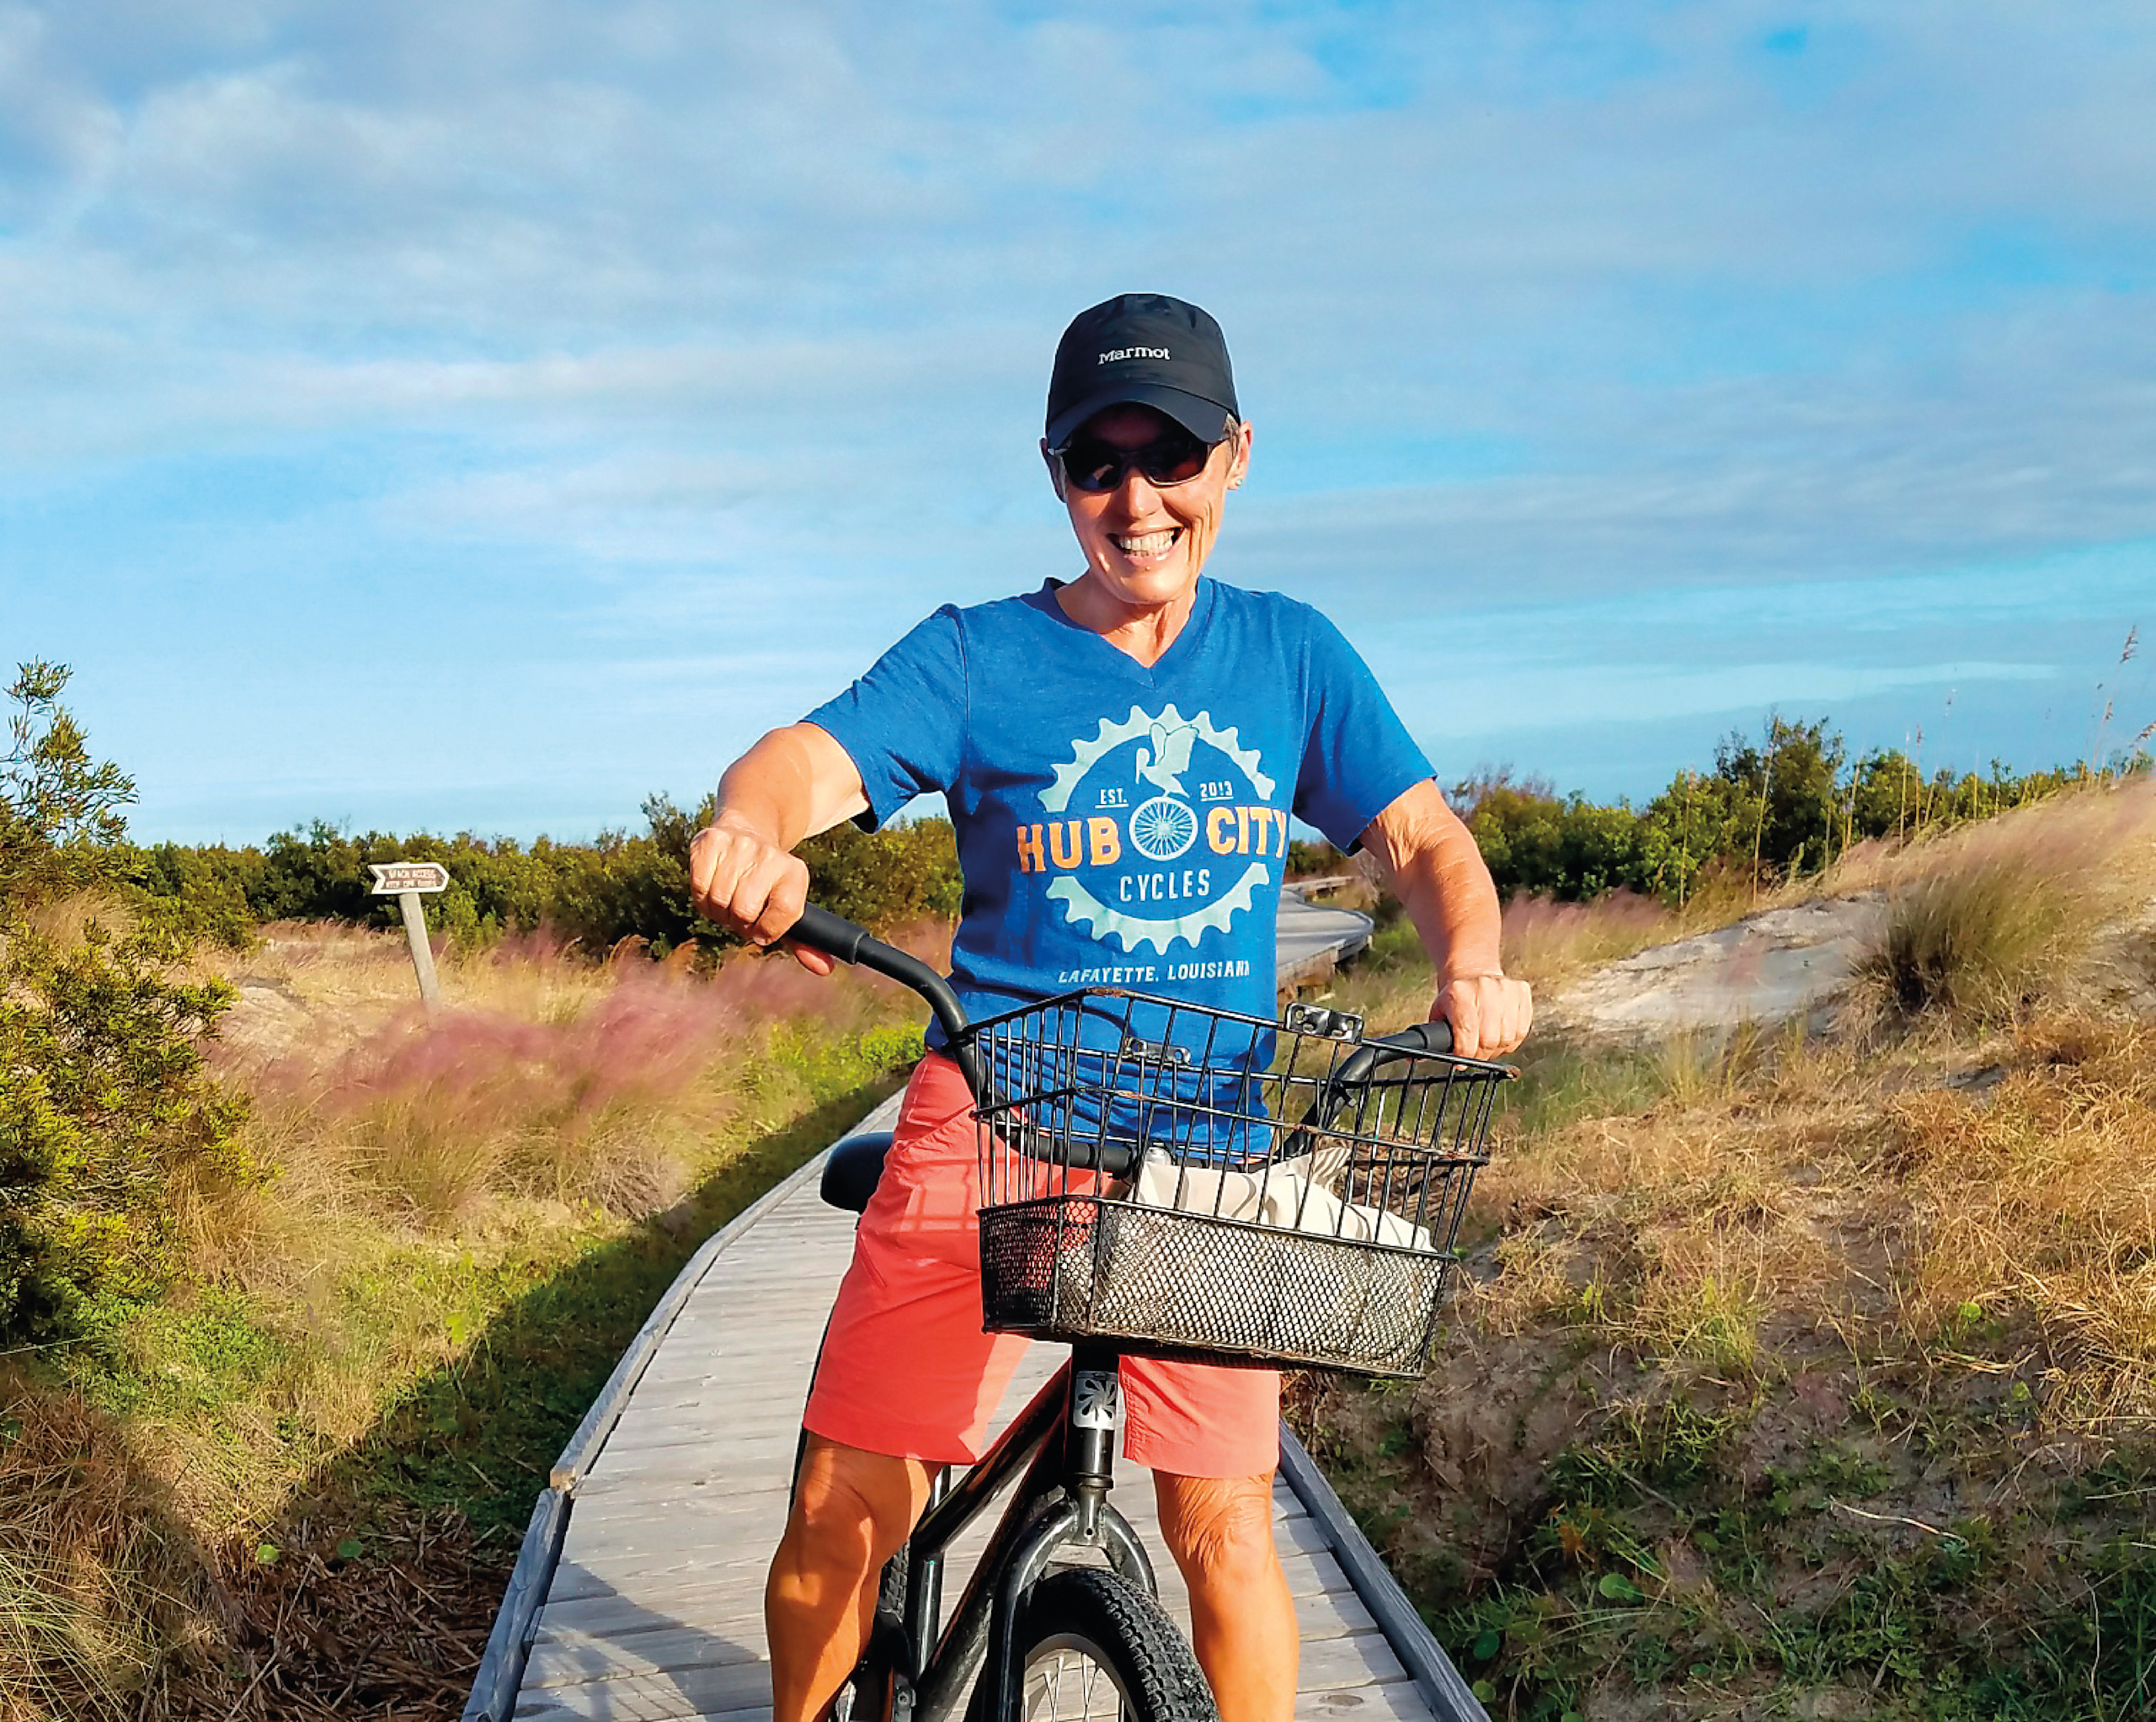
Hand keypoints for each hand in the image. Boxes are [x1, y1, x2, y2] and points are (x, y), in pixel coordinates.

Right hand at [687, 811, 831, 974]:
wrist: (748, 831)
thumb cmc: (768, 883)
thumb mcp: (790, 906)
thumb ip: (805, 941)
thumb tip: (825, 970)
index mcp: (795, 873)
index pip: (784, 914)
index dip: (768, 931)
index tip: (762, 930)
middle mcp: (769, 856)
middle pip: (744, 911)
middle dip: (739, 923)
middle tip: (742, 915)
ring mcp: (739, 846)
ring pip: (719, 901)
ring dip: (719, 912)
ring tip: (728, 902)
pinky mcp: (710, 842)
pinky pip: (699, 887)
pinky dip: (702, 898)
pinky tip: (712, 889)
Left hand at [1432, 973, 1531, 1060]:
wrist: (1474, 972)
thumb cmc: (1456, 996)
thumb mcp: (1438, 1011)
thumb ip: (1434, 1036)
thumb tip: (1423, 1059)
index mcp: (1459, 993)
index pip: (1467, 1033)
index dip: (1465, 1054)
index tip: (1461, 1061)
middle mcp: (1485, 989)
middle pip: (1489, 1040)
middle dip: (1481, 1054)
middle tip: (1475, 1054)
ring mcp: (1506, 989)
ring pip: (1507, 1038)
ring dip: (1497, 1049)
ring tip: (1487, 1044)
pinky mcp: (1522, 992)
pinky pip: (1522, 1030)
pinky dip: (1511, 1040)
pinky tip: (1501, 1035)